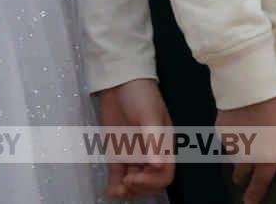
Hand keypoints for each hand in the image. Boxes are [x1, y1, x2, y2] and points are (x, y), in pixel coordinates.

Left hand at [95, 78, 173, 197]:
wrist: (120, 83)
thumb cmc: (141, 96)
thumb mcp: (149, 115)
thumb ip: (153, 141)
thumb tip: (158, 166)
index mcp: (164, 145)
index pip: (165, 174)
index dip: (152, 181)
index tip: (133, 178)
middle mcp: (151, 153)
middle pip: (151, 182)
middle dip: (140, 188)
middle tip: (124, 181)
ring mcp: (134, 155)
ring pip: (135, 183)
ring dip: (127, 191)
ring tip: (115, 189)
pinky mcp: (118, 155)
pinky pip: (118, 177)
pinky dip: (115, 187)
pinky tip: (109, 190)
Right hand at [218, 91, 275, 203]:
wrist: (249, 85)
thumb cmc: (275, 105)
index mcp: (265, 157)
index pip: (258, 184)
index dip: (253, 196)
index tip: (249, 203)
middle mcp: (245, 156)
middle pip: (241, 174)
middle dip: (244, 175)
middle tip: (248, 170)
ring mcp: (230, 145)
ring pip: (232, 157)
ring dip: (239, 154)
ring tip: (249, 138)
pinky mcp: (220, 132)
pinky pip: (226, 141)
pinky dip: (232, 138)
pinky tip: (240, 124)